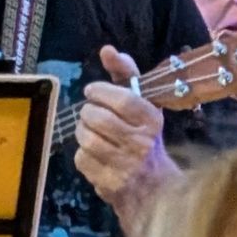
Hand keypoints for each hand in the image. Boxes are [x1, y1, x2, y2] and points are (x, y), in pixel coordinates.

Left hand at [74, 45, 178, 221]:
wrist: (155, 187)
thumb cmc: (144, 137)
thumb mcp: (143, 105)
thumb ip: (126, 74)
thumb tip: (106, 49)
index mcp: (153, 121)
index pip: (123, 99)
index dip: (101, 91)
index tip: (92, 91)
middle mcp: (142, 143)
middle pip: (98, 118)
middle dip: (87, 112)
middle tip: (90, 114)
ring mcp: (125, 165)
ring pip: (87, 138)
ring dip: (82, 132)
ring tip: (91, 132)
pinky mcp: (110, 183)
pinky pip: (82, 159)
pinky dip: (83, 154)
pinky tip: (95, 154)